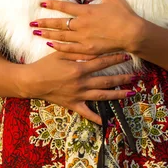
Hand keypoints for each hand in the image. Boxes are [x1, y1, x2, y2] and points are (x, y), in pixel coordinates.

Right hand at [20, 50, 136, 124]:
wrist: (31, 82)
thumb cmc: (45, 65)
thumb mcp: (61, 53)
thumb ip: (77, 51)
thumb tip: (93, 46)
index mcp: (79, 68)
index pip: (101, 62)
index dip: (115, 58)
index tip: (127, 54)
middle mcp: (81, 83)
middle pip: (106, 80)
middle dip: (122, 77)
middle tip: (136, 76)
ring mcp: (78, 95)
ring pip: (101, 96)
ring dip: (117, 94)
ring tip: (130, 93)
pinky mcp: (73, 105)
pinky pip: (87, 113)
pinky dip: (97, 118)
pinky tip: (107, 121)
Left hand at [31, 0, 140, 55]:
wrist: (133, 34)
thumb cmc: (124, 14)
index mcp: (86, 12)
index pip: (65, 7)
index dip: (52, 5)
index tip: (41, 4)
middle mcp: (82, 25)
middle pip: (59, 24)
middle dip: (44, 23)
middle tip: (32, 24)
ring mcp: (84, 39)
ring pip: (62, 37)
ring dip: (48, 35)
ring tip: (37, 34)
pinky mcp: (88, 50)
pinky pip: (70, 49)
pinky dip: (59, 48)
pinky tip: (51, 46)